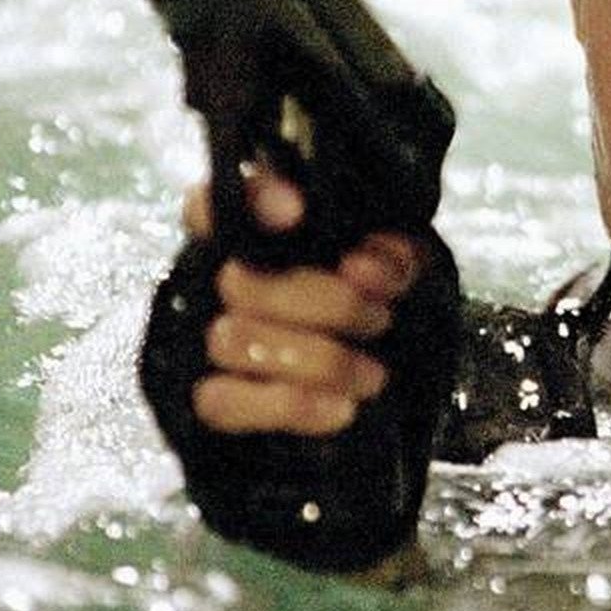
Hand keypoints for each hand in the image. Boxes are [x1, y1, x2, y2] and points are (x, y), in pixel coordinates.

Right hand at [182, 173, 424, 436]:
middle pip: (238, 281)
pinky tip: (343, 408)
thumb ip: (388, 254)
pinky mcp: (213, 402)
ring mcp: (210, 342)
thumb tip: (362, 265)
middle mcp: (220, 284)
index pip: (216, 204)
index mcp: (258, 239)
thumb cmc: (382, 316)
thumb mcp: (400, 274)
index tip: (297, 211)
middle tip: (381, 319)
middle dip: (325, 304)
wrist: (395, 398)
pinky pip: (222, 402)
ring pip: (231, 340)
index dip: (247, 202)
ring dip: (319, 359)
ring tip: (374, 375)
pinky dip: (291, 405)